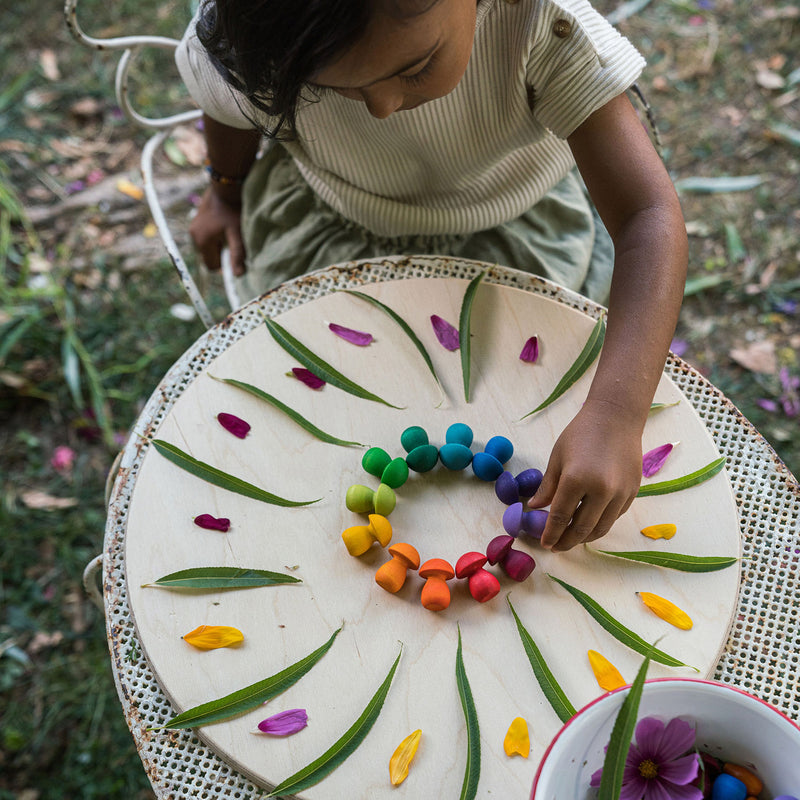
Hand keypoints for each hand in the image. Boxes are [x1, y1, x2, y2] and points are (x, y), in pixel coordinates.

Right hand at [189, 187, 247, 275]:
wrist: (225, 188)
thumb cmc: (233, 211)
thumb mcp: (237, 234)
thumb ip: (237, 255)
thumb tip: (238, 275)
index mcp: (203, 241)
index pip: (211, 266)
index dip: (224, 264)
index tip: (233, 254)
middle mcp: (194, 236)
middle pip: (208, 256)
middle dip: (220, 253)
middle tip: (232, 241)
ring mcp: (193, 228)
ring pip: (207, 247)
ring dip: (217, 245)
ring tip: (227, 232)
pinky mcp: (196, 222)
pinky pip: (205, 237)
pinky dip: (214, 237)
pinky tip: (222, 226)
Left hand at [527, 402, 642, 550]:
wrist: (616, 418)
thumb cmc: (581, 434)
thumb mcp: (557, 458)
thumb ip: (547, 487)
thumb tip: (535, 508)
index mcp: (576, 479)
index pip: (561, 517)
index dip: (551, 533)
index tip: (544, 543)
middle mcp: (601, 490)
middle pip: (582, 528)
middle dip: (567, 541)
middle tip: (556, 547)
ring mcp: (620, 493)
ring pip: (601, 528)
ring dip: (585, 538)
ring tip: (572, 539)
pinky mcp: (632, 492)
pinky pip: (614, 516)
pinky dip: (601, 524)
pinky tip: (590, 524)